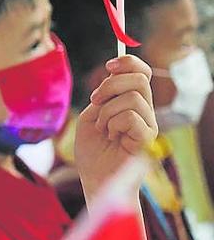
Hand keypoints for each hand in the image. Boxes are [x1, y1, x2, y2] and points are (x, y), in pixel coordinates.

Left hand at [74, 55, 157, 197]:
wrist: (93, 176)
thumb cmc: (92, 149)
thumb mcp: (91, 114)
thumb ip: (104, 95)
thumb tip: (113, 71)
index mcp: (131, 102)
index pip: (141, 72)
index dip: (129, 63)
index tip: (109, 65)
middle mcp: (144, 110)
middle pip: (139, 79)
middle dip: (111, 85)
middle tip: (95, 101)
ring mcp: (148, 123)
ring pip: (132, 98)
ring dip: (107, 113)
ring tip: (104, 129)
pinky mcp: (148, 138)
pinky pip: (131, 117)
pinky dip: (113, 125)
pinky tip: (112, 138)